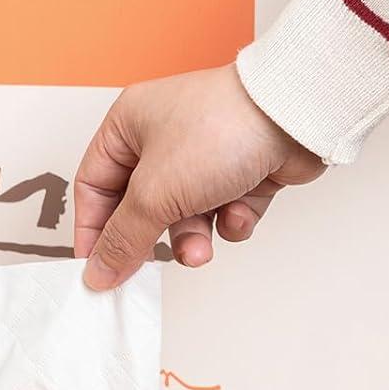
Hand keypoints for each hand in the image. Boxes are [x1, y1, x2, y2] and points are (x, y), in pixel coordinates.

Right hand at [74, 64, 325, 290]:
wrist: (295, 117)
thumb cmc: (219, 129)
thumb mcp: (154, 194)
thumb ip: (122, 239)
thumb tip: (99, 271)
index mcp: (128, 126)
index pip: (94, 186)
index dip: (92, 229)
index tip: (97, 267)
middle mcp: (163, 136)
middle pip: (140, 206)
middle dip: (152, 238)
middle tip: (149, 266)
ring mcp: (204, 152)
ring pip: (185, 213)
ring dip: (193, 237)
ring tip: (202, 249)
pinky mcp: (242, 168)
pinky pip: (223, 209)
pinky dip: (230, 219)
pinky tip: (239, 211)